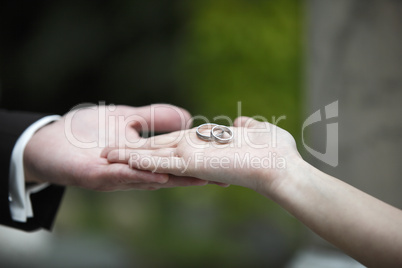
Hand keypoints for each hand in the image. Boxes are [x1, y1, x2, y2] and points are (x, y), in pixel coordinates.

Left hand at [24, 104, 207, 190]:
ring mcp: (116, 177)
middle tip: (223, 178)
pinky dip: (137, 175)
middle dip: (196, 177)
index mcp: (144, 159)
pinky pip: (118, 177)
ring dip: (174, 179)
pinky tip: (156, 174)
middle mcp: (134, 172)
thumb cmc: (87, 131)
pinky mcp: (95, 177)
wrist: (49, 141)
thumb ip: (156, 118)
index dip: (199, 163)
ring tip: (200, 179)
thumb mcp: (128, 118)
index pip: (176, 161)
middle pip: (169, 175)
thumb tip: (188, 117)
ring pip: (148, 179)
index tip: (225, 163)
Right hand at [104, 117, 301, 196]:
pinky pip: (157, 161)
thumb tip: (239, 124)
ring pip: (150, 158)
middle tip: (104, 151)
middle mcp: (193, 157)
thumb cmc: (276, 151)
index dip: (151, 144)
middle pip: (155, 152)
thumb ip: (243, 129)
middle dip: (131, 152)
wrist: (284, 170)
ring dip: (126, 156)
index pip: (172, 145)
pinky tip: (116, 158)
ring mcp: (190, 161)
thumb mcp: (256, 133)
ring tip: (102, 154)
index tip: (133, 142)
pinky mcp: (190, 164)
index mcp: (205, 149)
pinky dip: (136, 159)